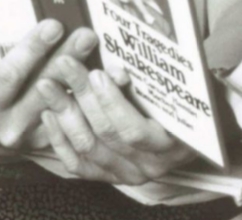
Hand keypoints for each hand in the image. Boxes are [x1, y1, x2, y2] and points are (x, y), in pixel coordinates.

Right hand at [0, 20, 96, 152]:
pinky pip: (78, 121)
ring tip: (107, 59)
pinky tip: (113, 83)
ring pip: (66, 108)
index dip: (32, 49)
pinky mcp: (52, 145)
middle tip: (86, 34)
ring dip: (88, 82)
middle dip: (67, 59)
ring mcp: (32, 138)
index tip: (53, 25)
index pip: (10, 74)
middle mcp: (9, 125)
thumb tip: (38, 16)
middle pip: (44, 89)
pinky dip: (96, 100)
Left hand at [36, 60, 193, 183]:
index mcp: (171, 146)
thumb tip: (115, 71)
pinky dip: (59, 138)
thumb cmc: (186, 102)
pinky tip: (48, 114)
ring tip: (49, 84)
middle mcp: (148, 165)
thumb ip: (149, 83)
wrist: (194, 132)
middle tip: (63, 65)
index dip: (111, 101)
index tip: (97, 72)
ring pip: (87, 146)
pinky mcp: (108, 176)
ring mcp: (126, 174)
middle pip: (105, 133)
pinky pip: (77, 164)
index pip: (133, 130)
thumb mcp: (178, 90)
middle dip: (81, 95)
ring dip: (64, 113)